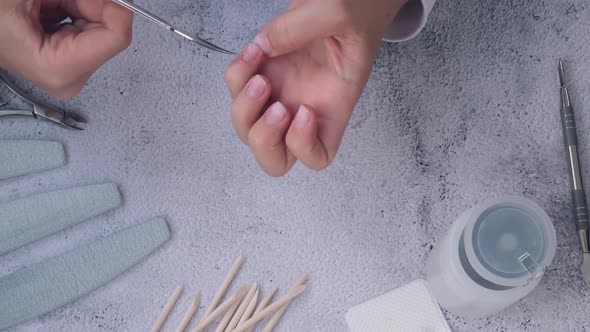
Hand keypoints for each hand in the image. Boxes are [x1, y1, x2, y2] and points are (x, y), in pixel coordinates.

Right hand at [0, 0, 132, 97]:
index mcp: (58, 68)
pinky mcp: (68, 57)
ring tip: (42, 3)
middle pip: (107, 27)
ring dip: (77, 2)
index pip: (116, 36)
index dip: (113, 4)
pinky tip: (45, 5)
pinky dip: (72, 5)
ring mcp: (69, 68)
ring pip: (97, 21)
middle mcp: (68, 76)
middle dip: (88, 2)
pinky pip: (85, 22)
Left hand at [225, 0, 406, 176]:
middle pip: (273, 157)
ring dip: (244, 104)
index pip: (317, 157)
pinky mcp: (264, 70)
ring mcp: (281, 90)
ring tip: (260, 65)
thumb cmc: (357, 10)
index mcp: (333, 106)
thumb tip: (266, 46)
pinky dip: (237, 72)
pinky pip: (236, 87)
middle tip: (276, 105)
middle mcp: (304, 106)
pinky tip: (255, 50)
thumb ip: (303, 26)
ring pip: (247, 127)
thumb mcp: (340, 12)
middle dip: (264, 139)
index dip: (303, 147)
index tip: (306, 110)